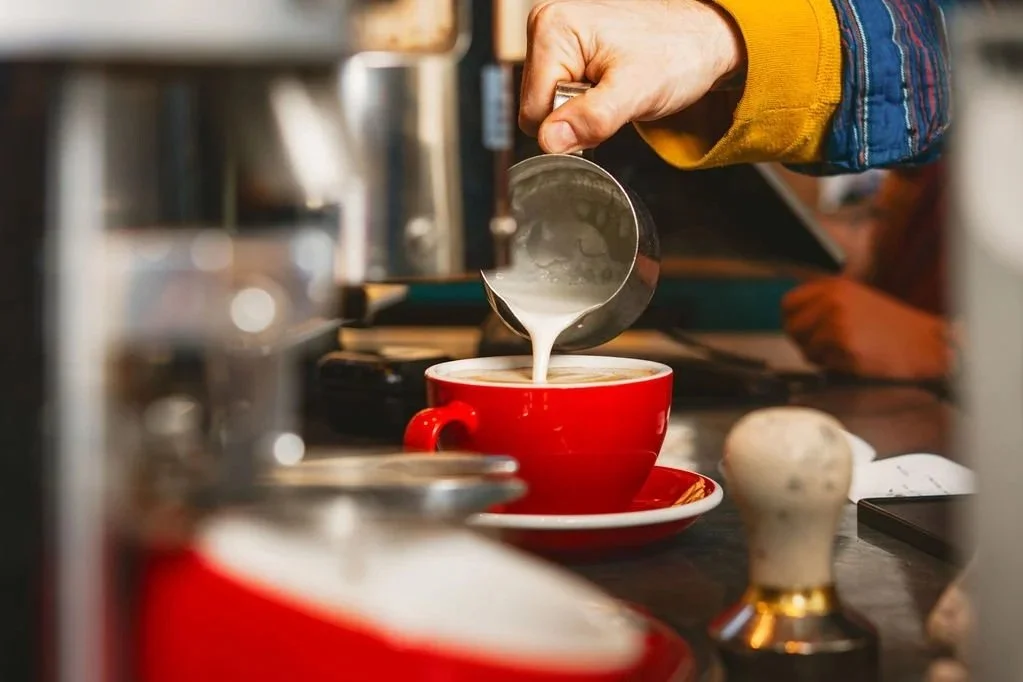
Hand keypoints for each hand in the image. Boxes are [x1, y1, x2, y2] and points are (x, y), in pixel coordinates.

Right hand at [519, 0, 744, 153]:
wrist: (701, 43)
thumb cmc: (678, 54)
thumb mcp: (637, 92)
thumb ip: (592, 117)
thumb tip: (551, 140)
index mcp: (552, 28)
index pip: (534, 111)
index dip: (569, 124)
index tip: (604, 108)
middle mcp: (546, 28)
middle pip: (537, 110)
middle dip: (575, 118)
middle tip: (612, 99)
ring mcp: (554, 41)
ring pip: (548, 109)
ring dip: (581, 113)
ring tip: (613, 91)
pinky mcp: (565, 54)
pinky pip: (559, 100)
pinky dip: (584, 106)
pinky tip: (607, 89)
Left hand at [782, 278, 949, 379]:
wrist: (926, 344)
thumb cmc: (894, 327)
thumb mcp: (856, 300)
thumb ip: (823, 305)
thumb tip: (792, 320)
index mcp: (834, 287)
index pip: (788, 303)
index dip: (792, 320)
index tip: (803, 330)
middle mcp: (832, 301)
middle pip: (791, 327)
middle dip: (804, 341)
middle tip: (826, 347)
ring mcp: (837, 323)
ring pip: (805, 348)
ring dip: (819, 356)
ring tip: (846, 351)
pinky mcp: (844, 346)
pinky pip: (822, 363)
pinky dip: (833, 366)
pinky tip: (854, 359)